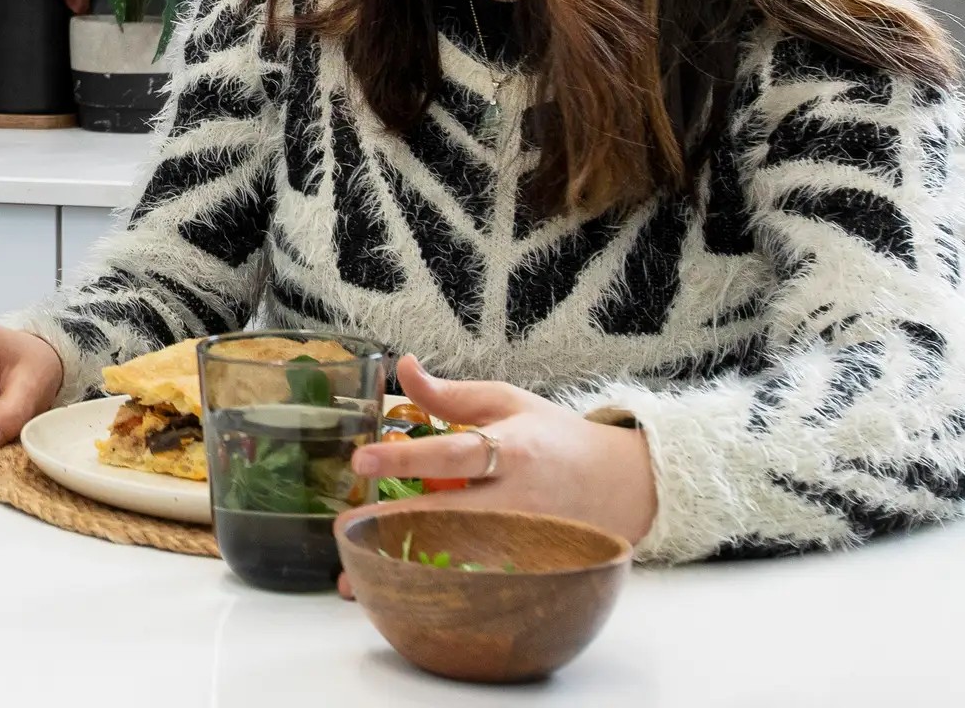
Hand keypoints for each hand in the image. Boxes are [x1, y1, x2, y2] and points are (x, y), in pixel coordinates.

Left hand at [333, 354, 658, 591]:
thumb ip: (449, 394)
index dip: (405, 458)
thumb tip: (402, 367)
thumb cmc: (554, 438)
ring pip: (459, 558)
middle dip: (393, 525)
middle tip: (343, 531)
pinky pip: (476, 580)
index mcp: (510, 450)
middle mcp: (516, 500)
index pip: (451, 453)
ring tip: (353, 579)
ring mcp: (522, 541)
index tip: (361, 460)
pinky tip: (396, 597)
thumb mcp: (506, 402)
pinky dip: (436, 589)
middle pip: (449, 516)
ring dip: (406, 568)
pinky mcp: (527, 568)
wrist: (621, 484)